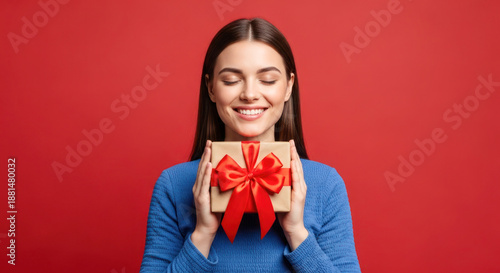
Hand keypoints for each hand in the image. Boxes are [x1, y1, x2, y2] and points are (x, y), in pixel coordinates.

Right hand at [191, 140, 221, 256]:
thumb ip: (224, 187)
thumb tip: (238, 177)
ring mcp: (198, 192)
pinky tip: (208, 165)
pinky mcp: (200, 198)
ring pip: (202, 172)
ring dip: (205, 159)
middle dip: (206, 153)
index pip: (205, 167)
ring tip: (209, 149)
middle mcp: (198, 186)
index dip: (207, 155)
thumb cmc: (216, 213)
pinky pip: (203, 183)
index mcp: (203, 185)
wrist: (207, 229)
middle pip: (202, 166)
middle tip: (210, 141)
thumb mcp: (221, 196)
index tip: (211, 144)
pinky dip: (206, 173)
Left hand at [277, 139, 308, 250]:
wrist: (292, 227)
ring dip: (295, 158)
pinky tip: (293, 164)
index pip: (294, 166)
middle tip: (290, 141)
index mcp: (295, 184)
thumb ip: (274, 186)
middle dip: (293, 152)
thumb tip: (260, 177)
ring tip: (291, 148)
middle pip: (297, 165)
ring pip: (298, 170)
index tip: (288, 144)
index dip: (292, 154)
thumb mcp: (278, 196)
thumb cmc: (283, 212)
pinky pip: (297, 181)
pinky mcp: (299, 195)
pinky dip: (295, 171)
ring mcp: (300, 189)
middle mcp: (300, 184)